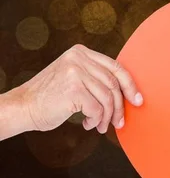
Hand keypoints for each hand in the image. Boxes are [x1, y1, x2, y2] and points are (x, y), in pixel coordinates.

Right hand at [16, 44, 141, 133]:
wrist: (24, 106)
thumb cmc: (52, 97)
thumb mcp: (75, 78)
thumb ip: (96, 78)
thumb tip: (129, 93)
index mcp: (81, 52)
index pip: (116, 67)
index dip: (130, 85)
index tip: (138, 100)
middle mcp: (78, 58)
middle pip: (114, 84)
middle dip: (119, 107)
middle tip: (119, 122)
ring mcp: (75, 72)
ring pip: (107, 98)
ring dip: (106, 117)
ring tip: (99, 125)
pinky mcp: (73, 89)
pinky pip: (97, 109)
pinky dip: (96, 120)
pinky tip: (87, 124)